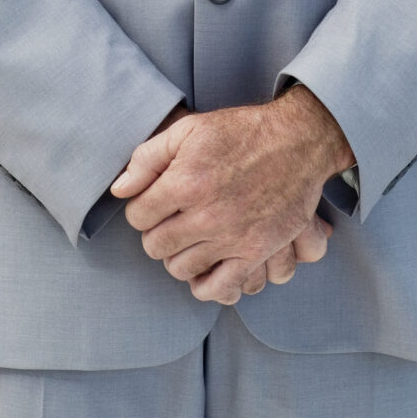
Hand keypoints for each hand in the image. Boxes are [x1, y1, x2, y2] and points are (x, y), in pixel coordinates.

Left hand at [112, 88, 351, 302]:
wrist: (297, 141)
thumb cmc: (241, 132)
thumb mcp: (189, 129)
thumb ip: (148, 158)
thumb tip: (119, 190)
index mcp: (185, 182)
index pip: (138, 216)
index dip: (141, 210)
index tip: (153, 204)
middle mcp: (206, 214)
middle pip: (156, 246)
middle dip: (157, 234)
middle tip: (170, 222)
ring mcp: (232, 237)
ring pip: (181, 268)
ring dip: (178, 257)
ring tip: (188, 241)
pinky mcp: (256, 251)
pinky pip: (219, 288)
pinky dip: (205, 285)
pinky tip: (204, 269)